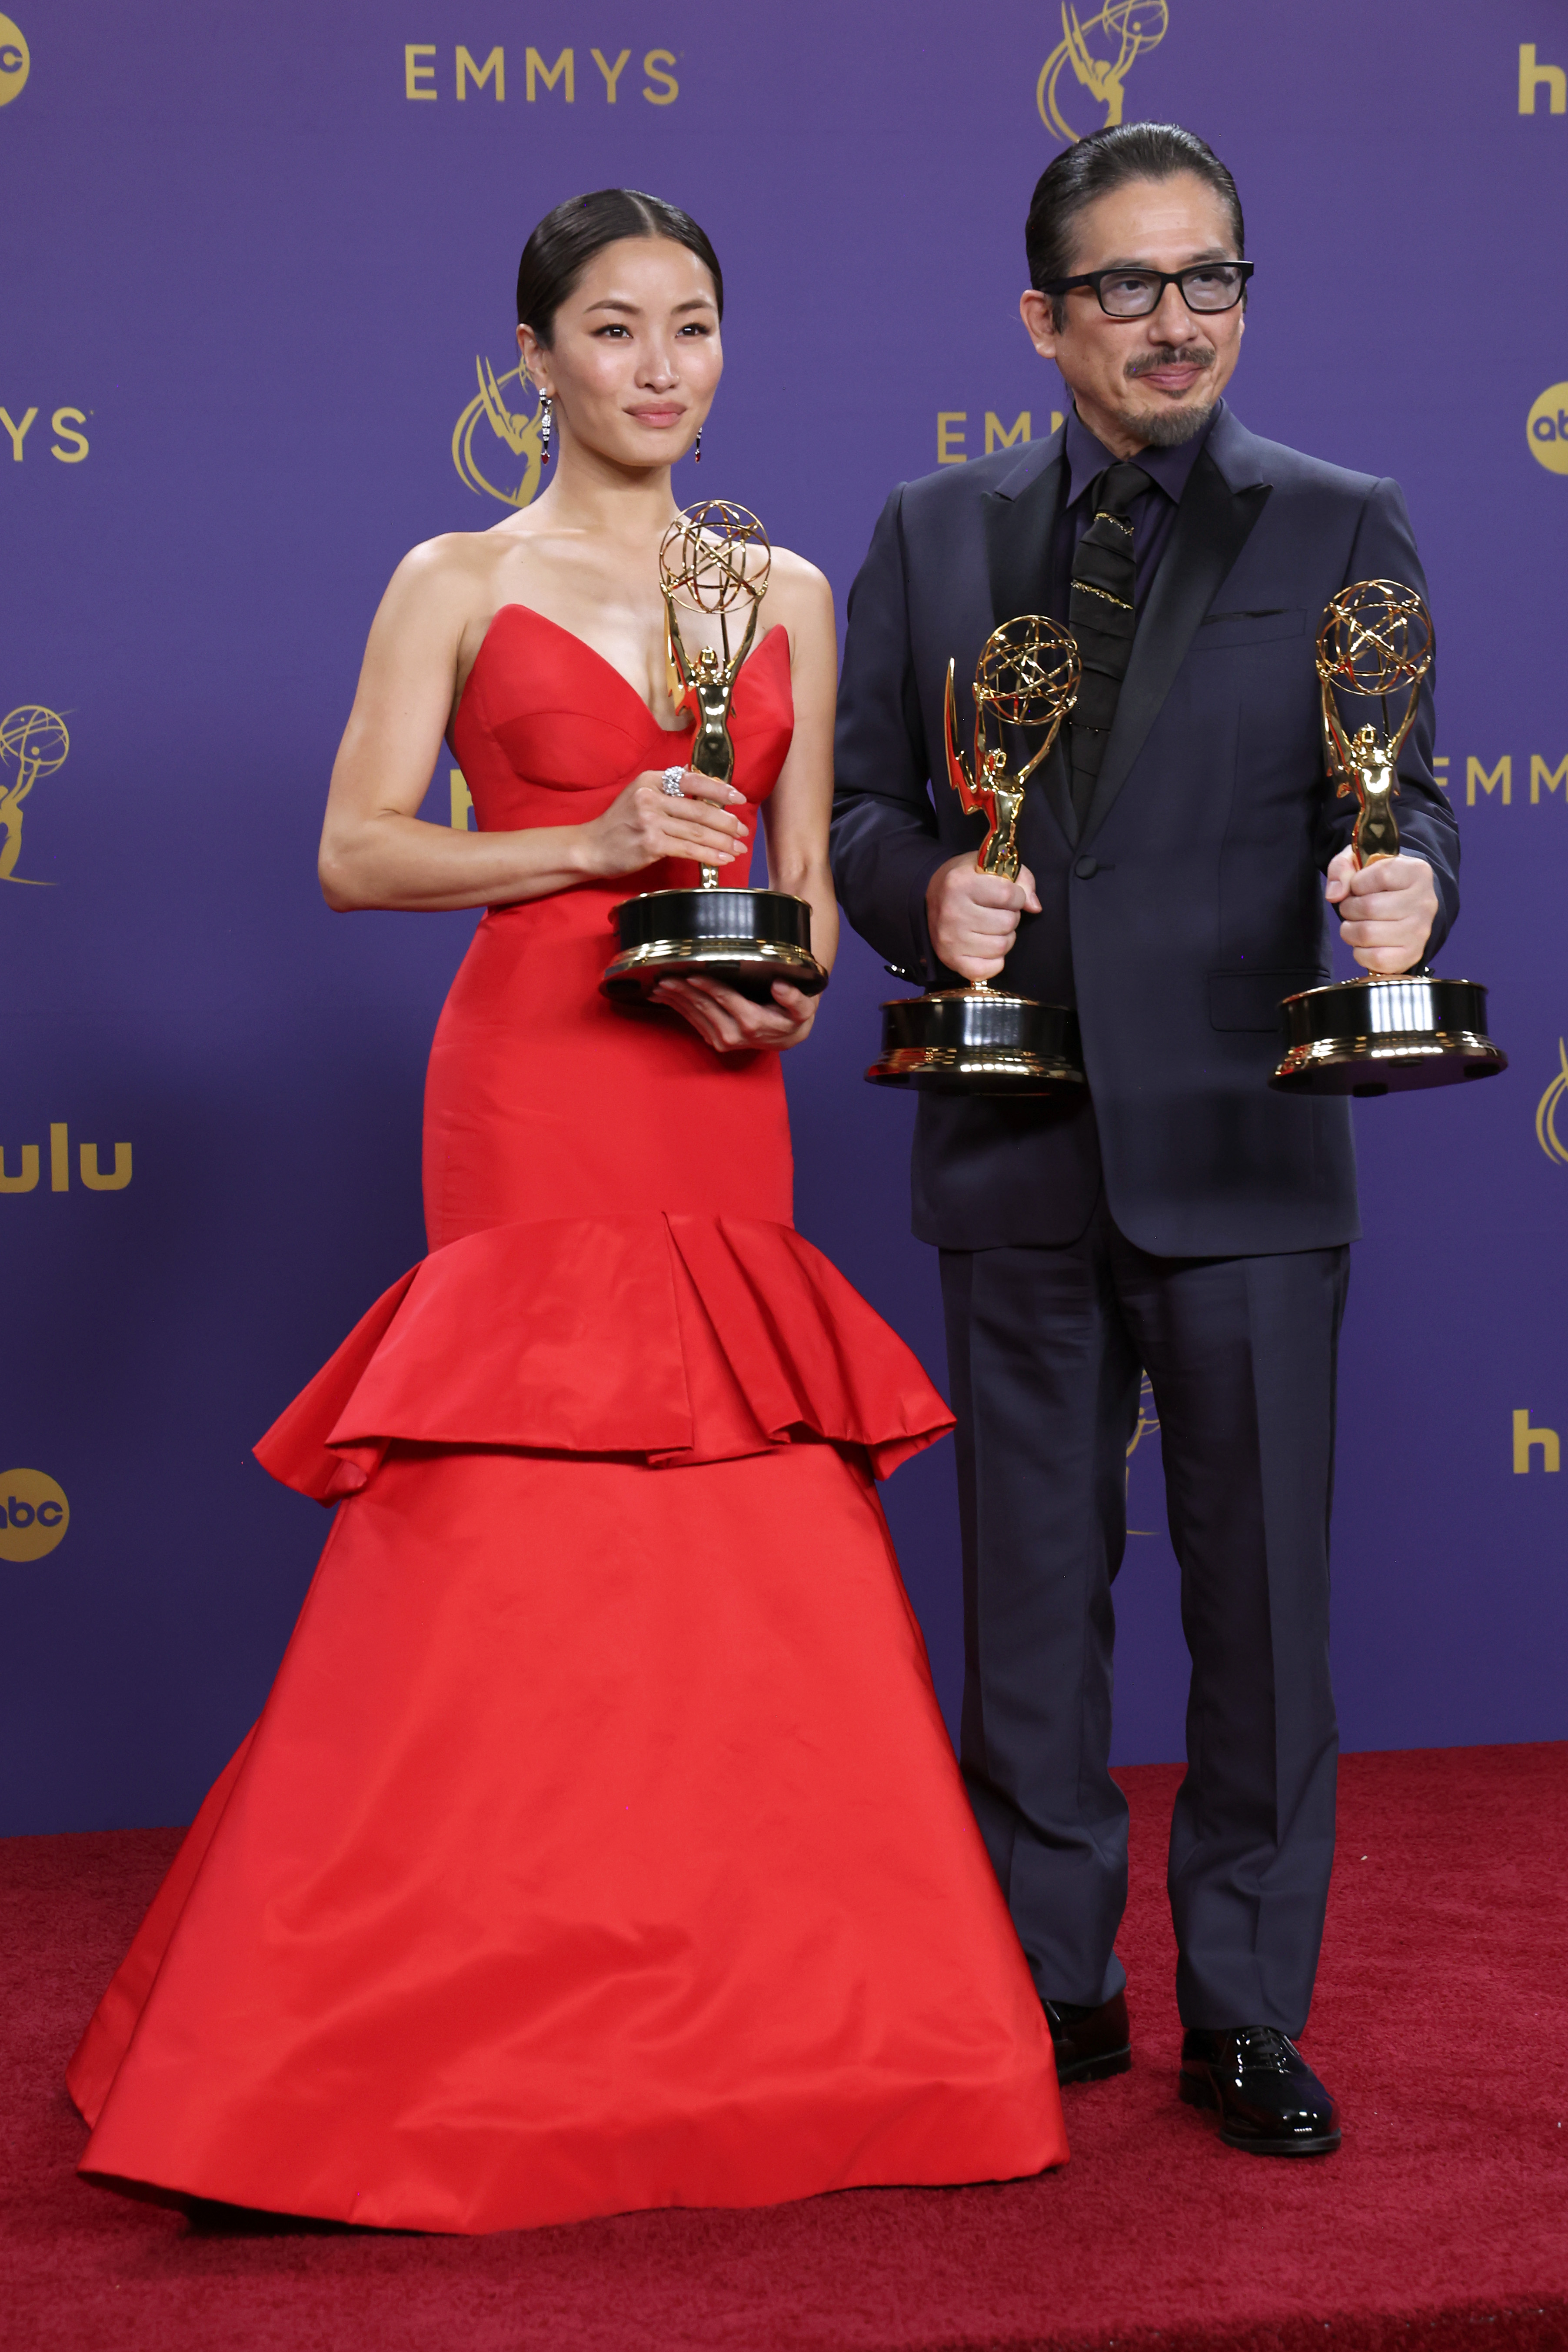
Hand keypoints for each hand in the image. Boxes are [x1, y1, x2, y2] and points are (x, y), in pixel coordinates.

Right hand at [580, 768, 745, 879]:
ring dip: (723, 842)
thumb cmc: (618, 824)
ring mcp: (650, 821)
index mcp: (650, 780)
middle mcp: (650, 797)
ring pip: (697, 831)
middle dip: (727, 822)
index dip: (719, 789)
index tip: (739, 798)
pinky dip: (709, 855)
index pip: (692, 780)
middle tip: (743, 831)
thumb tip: (697, 778)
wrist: (591, 846)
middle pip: (699, 809)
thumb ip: (666, 787)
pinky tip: (722, 859)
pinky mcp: (651, 844)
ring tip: (739, 848)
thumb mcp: (638, 794)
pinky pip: (688, 849)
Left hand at [651, 976, 817, 1052]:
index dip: (707, 985)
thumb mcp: (802, 1009)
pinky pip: (692, 1022)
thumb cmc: (791, 1017)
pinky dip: (678, 1008)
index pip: (724, 999)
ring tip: (660, 985)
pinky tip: (665, 997)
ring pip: (693, 1015)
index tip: (690, 973)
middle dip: (682, 991)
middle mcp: (733, 1035)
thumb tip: (779, 986)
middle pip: (703, 1006)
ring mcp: (721, 1040)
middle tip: (665, 976)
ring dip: (675, 999)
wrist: (788, 1037)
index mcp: (752, 1023)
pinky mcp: (714, 1040)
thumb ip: (794, 998)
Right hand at [926, 854, 1040, 980]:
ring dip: (1005, 938)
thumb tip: (1034, 907)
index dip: (1018, 896)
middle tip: (998, 912)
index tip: (1009, 895)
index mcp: (961, 883)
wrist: (932, 895)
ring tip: (993, 928)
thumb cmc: (968, 879)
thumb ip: (1021, 878)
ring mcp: (950, 939)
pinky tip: (986, 946)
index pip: (1009, 895)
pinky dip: (995, 960)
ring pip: (1002, 946)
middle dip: (1011, 916)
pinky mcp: (951, 960)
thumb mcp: (991, 866)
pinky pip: (989, 969)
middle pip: (1008, 923)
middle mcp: (952, 912)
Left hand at [1325, 849, 1437, 973]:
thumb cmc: (1379, 883)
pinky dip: (1360, 953)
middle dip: (1349, 908)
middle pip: (1369, 907)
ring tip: (1356, 924)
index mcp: (1417, 872)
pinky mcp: (1412, 954)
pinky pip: (1375, 959)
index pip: (1380, 876)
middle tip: (1353, 908)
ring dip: (1350, 931)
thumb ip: (1341, 869)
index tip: (1359, 886)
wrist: (1404, 905)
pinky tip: (1365, 942)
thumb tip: (1334, 894)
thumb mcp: (1359, 863)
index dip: (1357, 883)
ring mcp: (1420, 931)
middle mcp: (1424, 902)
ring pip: (1367, 934)